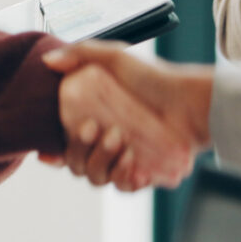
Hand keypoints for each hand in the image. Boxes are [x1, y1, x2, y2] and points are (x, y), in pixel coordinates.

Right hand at [39, 62, 194, 190]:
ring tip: (119, 139)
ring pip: (97, 178)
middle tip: (93, 128)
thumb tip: (49, 61)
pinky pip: (125, 188)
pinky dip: (124, 178)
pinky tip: (131, 162)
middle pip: (76, 163)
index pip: (64, 143)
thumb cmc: (154, 78)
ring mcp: (123, 162)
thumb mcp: (115, 57)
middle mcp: (104, 145)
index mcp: (92, 121)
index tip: (48, 151)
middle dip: (79, 150)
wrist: (192, 101)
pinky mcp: (144, 175)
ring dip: (102, 162)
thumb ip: (80, 54)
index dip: (52, 151)